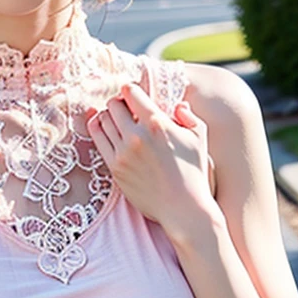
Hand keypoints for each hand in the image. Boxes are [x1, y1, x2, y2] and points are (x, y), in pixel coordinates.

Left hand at [85, 82, 223, 238]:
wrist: (183, 207)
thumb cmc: (194, 171)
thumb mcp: (199, 137)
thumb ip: (189, 116)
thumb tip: (177, 105)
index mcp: (157, 123)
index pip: (130, 91)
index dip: (131, 90)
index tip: (134, 95)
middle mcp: (136, 135)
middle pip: (113, 104)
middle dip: (119, 103)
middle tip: (126, 109)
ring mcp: (123, 152)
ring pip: (103, 120)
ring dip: (109, 116)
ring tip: (118, 121)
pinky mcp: (114, 167)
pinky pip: (97, 139)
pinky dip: (98, 129)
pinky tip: (106, 129)